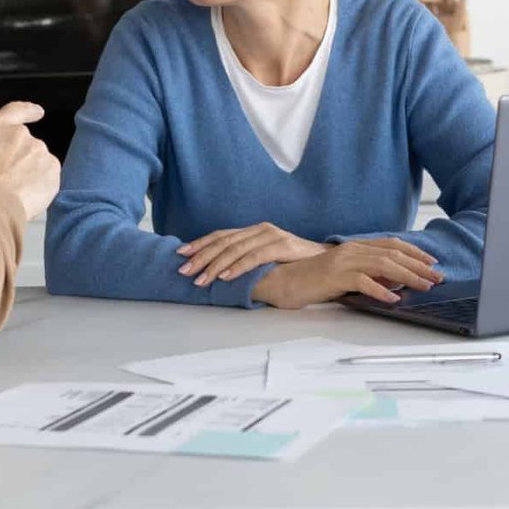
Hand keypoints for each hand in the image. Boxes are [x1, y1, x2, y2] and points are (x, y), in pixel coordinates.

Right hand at [0, 102, 59, 221]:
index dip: (27, 112)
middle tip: (6, 176)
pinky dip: (41, 184)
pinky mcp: (52, 170)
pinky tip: (27, 196)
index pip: (16, 111)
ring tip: (14, 191)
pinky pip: (48, 176)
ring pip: (38, 160)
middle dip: (19, 156)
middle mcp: (21, 134)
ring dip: (30, 171)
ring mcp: (39, 151)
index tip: (37, 112)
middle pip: (25, 142)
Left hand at [175, 223, 325, 285]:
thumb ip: (247, 260)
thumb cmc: (295, 264)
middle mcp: (260, 229)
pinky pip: (255, 257)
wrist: (328, 261)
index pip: (221, 235)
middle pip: (224, 241)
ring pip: (236, 249)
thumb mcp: (267, 260)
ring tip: (200, 279)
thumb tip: (218, 271)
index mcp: (254, 231)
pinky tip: (225, 276)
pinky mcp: (283, 246)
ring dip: (215, 265)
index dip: (200, 244)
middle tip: (184, 271)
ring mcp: (272, 236)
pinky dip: (238, 267)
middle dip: (201, 257)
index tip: (180, 254)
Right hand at [250, 238, 440, 309]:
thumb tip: (392, 283)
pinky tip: (393, 298)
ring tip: (424, 286)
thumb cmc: (308, 280)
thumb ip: (365, 275)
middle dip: (419, 265)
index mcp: (352, 247)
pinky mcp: (333, 276)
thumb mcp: (342, 276)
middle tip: (438, 277)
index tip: (432, 261)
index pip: (390, 244)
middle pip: (392, 254)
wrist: (277, 281)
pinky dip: (380, 290)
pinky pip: (362, 281)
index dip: (413, 251)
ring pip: (383, 265)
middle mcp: (350, 249)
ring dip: (408, 276)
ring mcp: (342, 261)